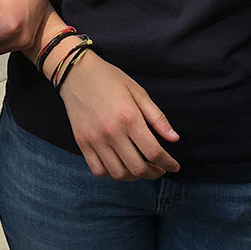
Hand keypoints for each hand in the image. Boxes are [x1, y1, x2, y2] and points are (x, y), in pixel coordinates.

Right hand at [57, 52, 179, 180]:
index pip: (154, 152)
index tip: (174, 166)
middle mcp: (112, 132)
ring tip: (141, 168)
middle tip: (159, 169)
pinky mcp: (82, 143)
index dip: (168, 164)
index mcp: (129, 118)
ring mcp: (95, 139)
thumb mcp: (138, 92)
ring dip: (134, 176)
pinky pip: (98, 170)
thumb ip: (157, 117)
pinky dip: (112, 174)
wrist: (76, 72)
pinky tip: (120, 166)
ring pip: (118, 173)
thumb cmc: (110, 79)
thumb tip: (174, 139)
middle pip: (138, 167)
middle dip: (154, 173)